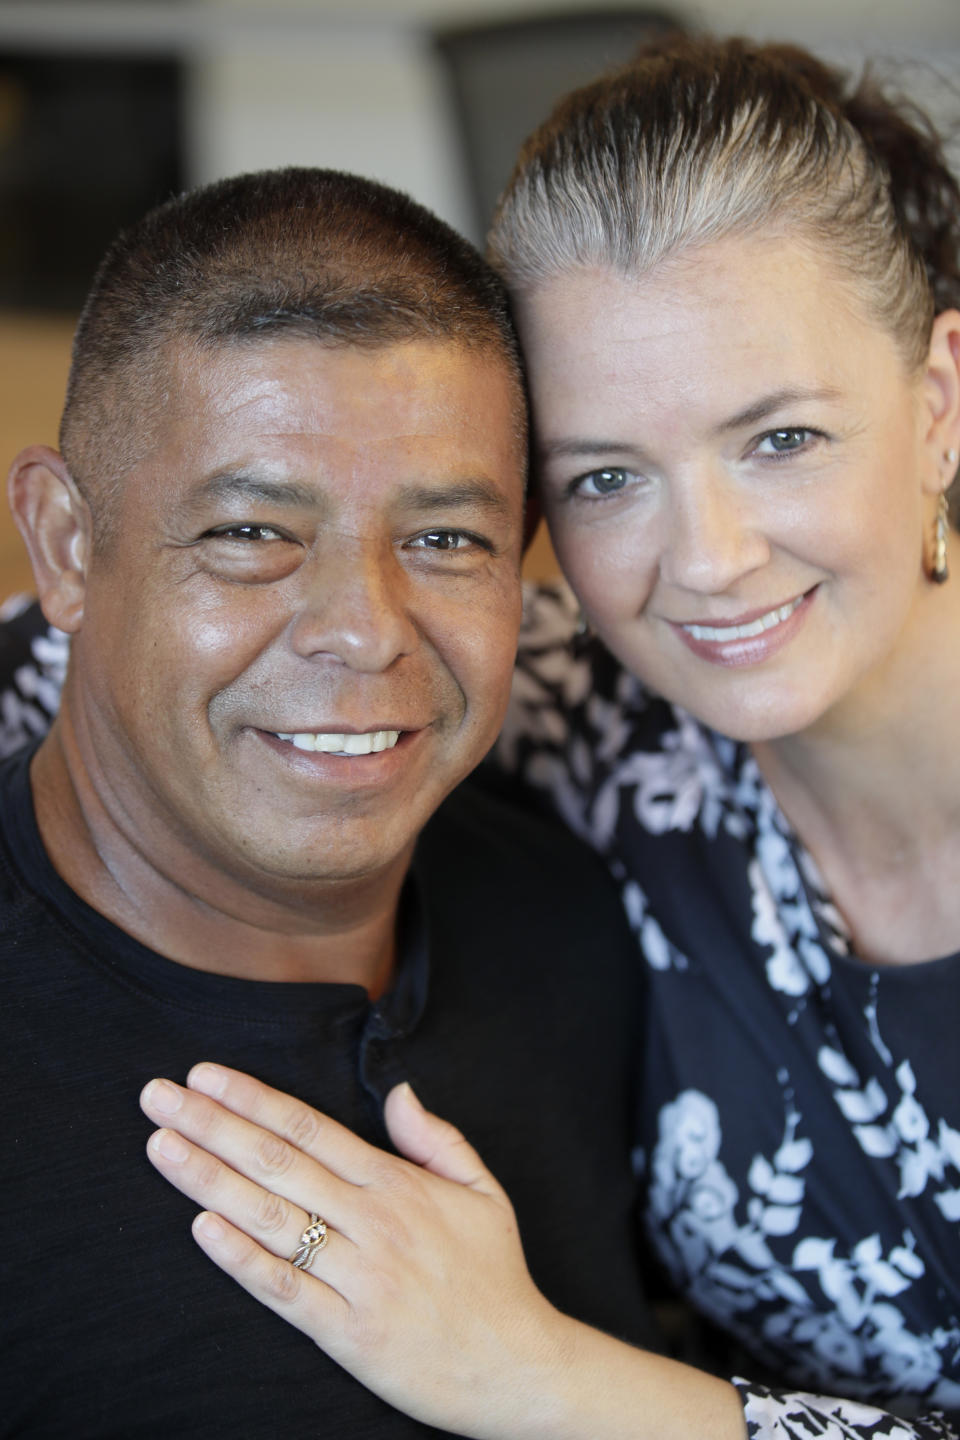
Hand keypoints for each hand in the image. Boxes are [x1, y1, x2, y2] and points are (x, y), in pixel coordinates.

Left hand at [139, 1064, 574, 1437]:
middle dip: (212, 1124)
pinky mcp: (349, 1334)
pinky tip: (202, 1229)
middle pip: (278, 1162)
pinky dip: (242, 1259)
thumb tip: (398, 1090)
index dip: (253, 1098)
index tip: (204, 1075)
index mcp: (399, 1185)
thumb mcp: (485, 1191)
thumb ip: (436, 1138)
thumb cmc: (496, 1277)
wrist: (520, 1367)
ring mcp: (359, 1278)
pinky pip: (286, 1290)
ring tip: (162, 1147)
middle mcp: (374, 1223)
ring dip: (210, 1179)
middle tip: (157, 1096)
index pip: (311, 1129)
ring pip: (272, 1218)